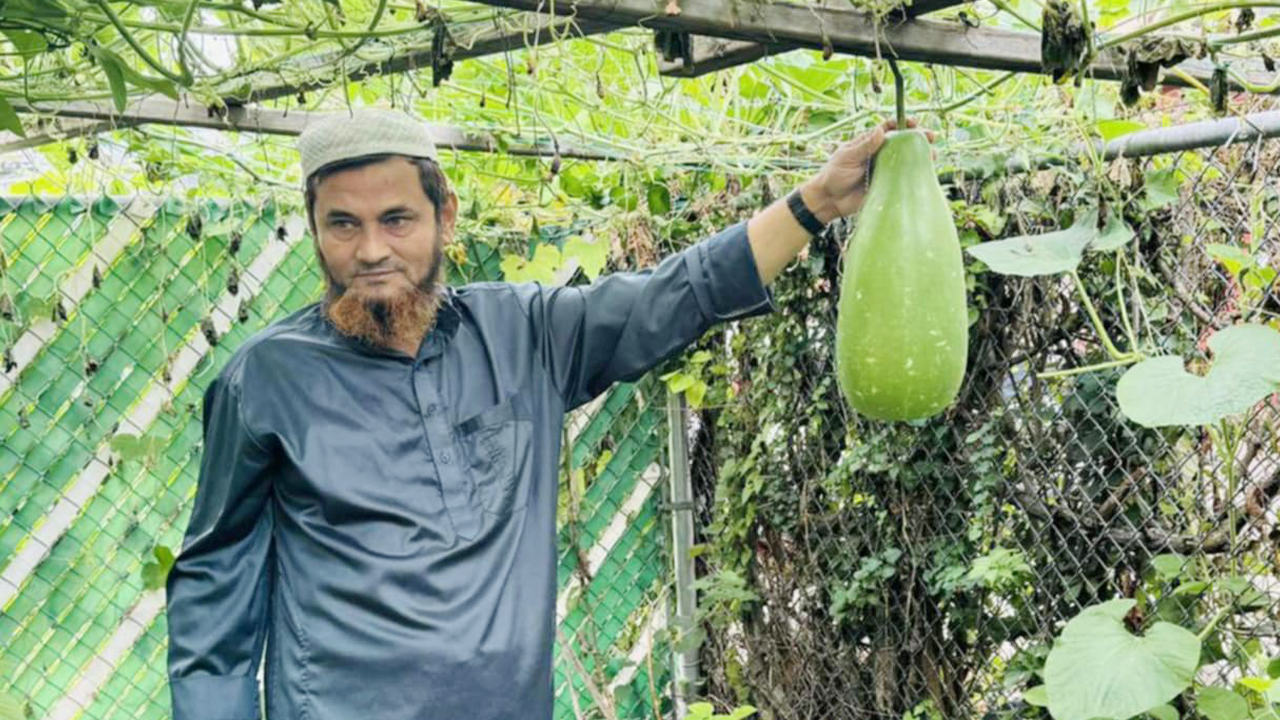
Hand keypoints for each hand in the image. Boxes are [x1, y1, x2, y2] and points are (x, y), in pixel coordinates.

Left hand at [800, 118, 936, 220]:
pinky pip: (903, 179)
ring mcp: (885, 170)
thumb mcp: (847, 157)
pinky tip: (926, 174)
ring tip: (933, 155)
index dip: (902, 123)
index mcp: (869, 143)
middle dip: (918, 138)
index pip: (889, 129)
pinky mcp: (886, 185)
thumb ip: (864, 145)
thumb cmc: (834, 175)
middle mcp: (880, 154)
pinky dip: (914, 176)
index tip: (912, 123)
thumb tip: (880, 130)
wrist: (829, 200)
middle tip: (930, 138)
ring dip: (921, 157)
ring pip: (906, 160)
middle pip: (903, 143)